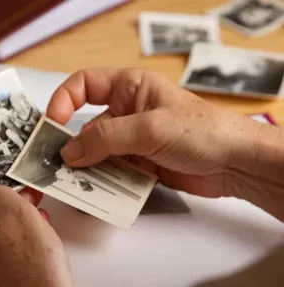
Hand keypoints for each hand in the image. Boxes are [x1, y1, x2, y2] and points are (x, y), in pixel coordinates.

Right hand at [48, 67, 282, 201]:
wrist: (238, 165)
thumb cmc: (204, 132)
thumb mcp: (149, 128)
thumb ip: (105, 138)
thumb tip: (68, 151)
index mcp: (129, 88)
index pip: (83, 85)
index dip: (63, 101)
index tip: (52, 125)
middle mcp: (127, 112)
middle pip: (85, 127)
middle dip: (72, 147)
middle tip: (56, 167)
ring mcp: (133, 140)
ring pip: (96, 155)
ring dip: (86, 171)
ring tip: (76, 187)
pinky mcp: (139, 165)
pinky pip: (111, 174)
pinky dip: (102, 185)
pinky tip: (97, 197)